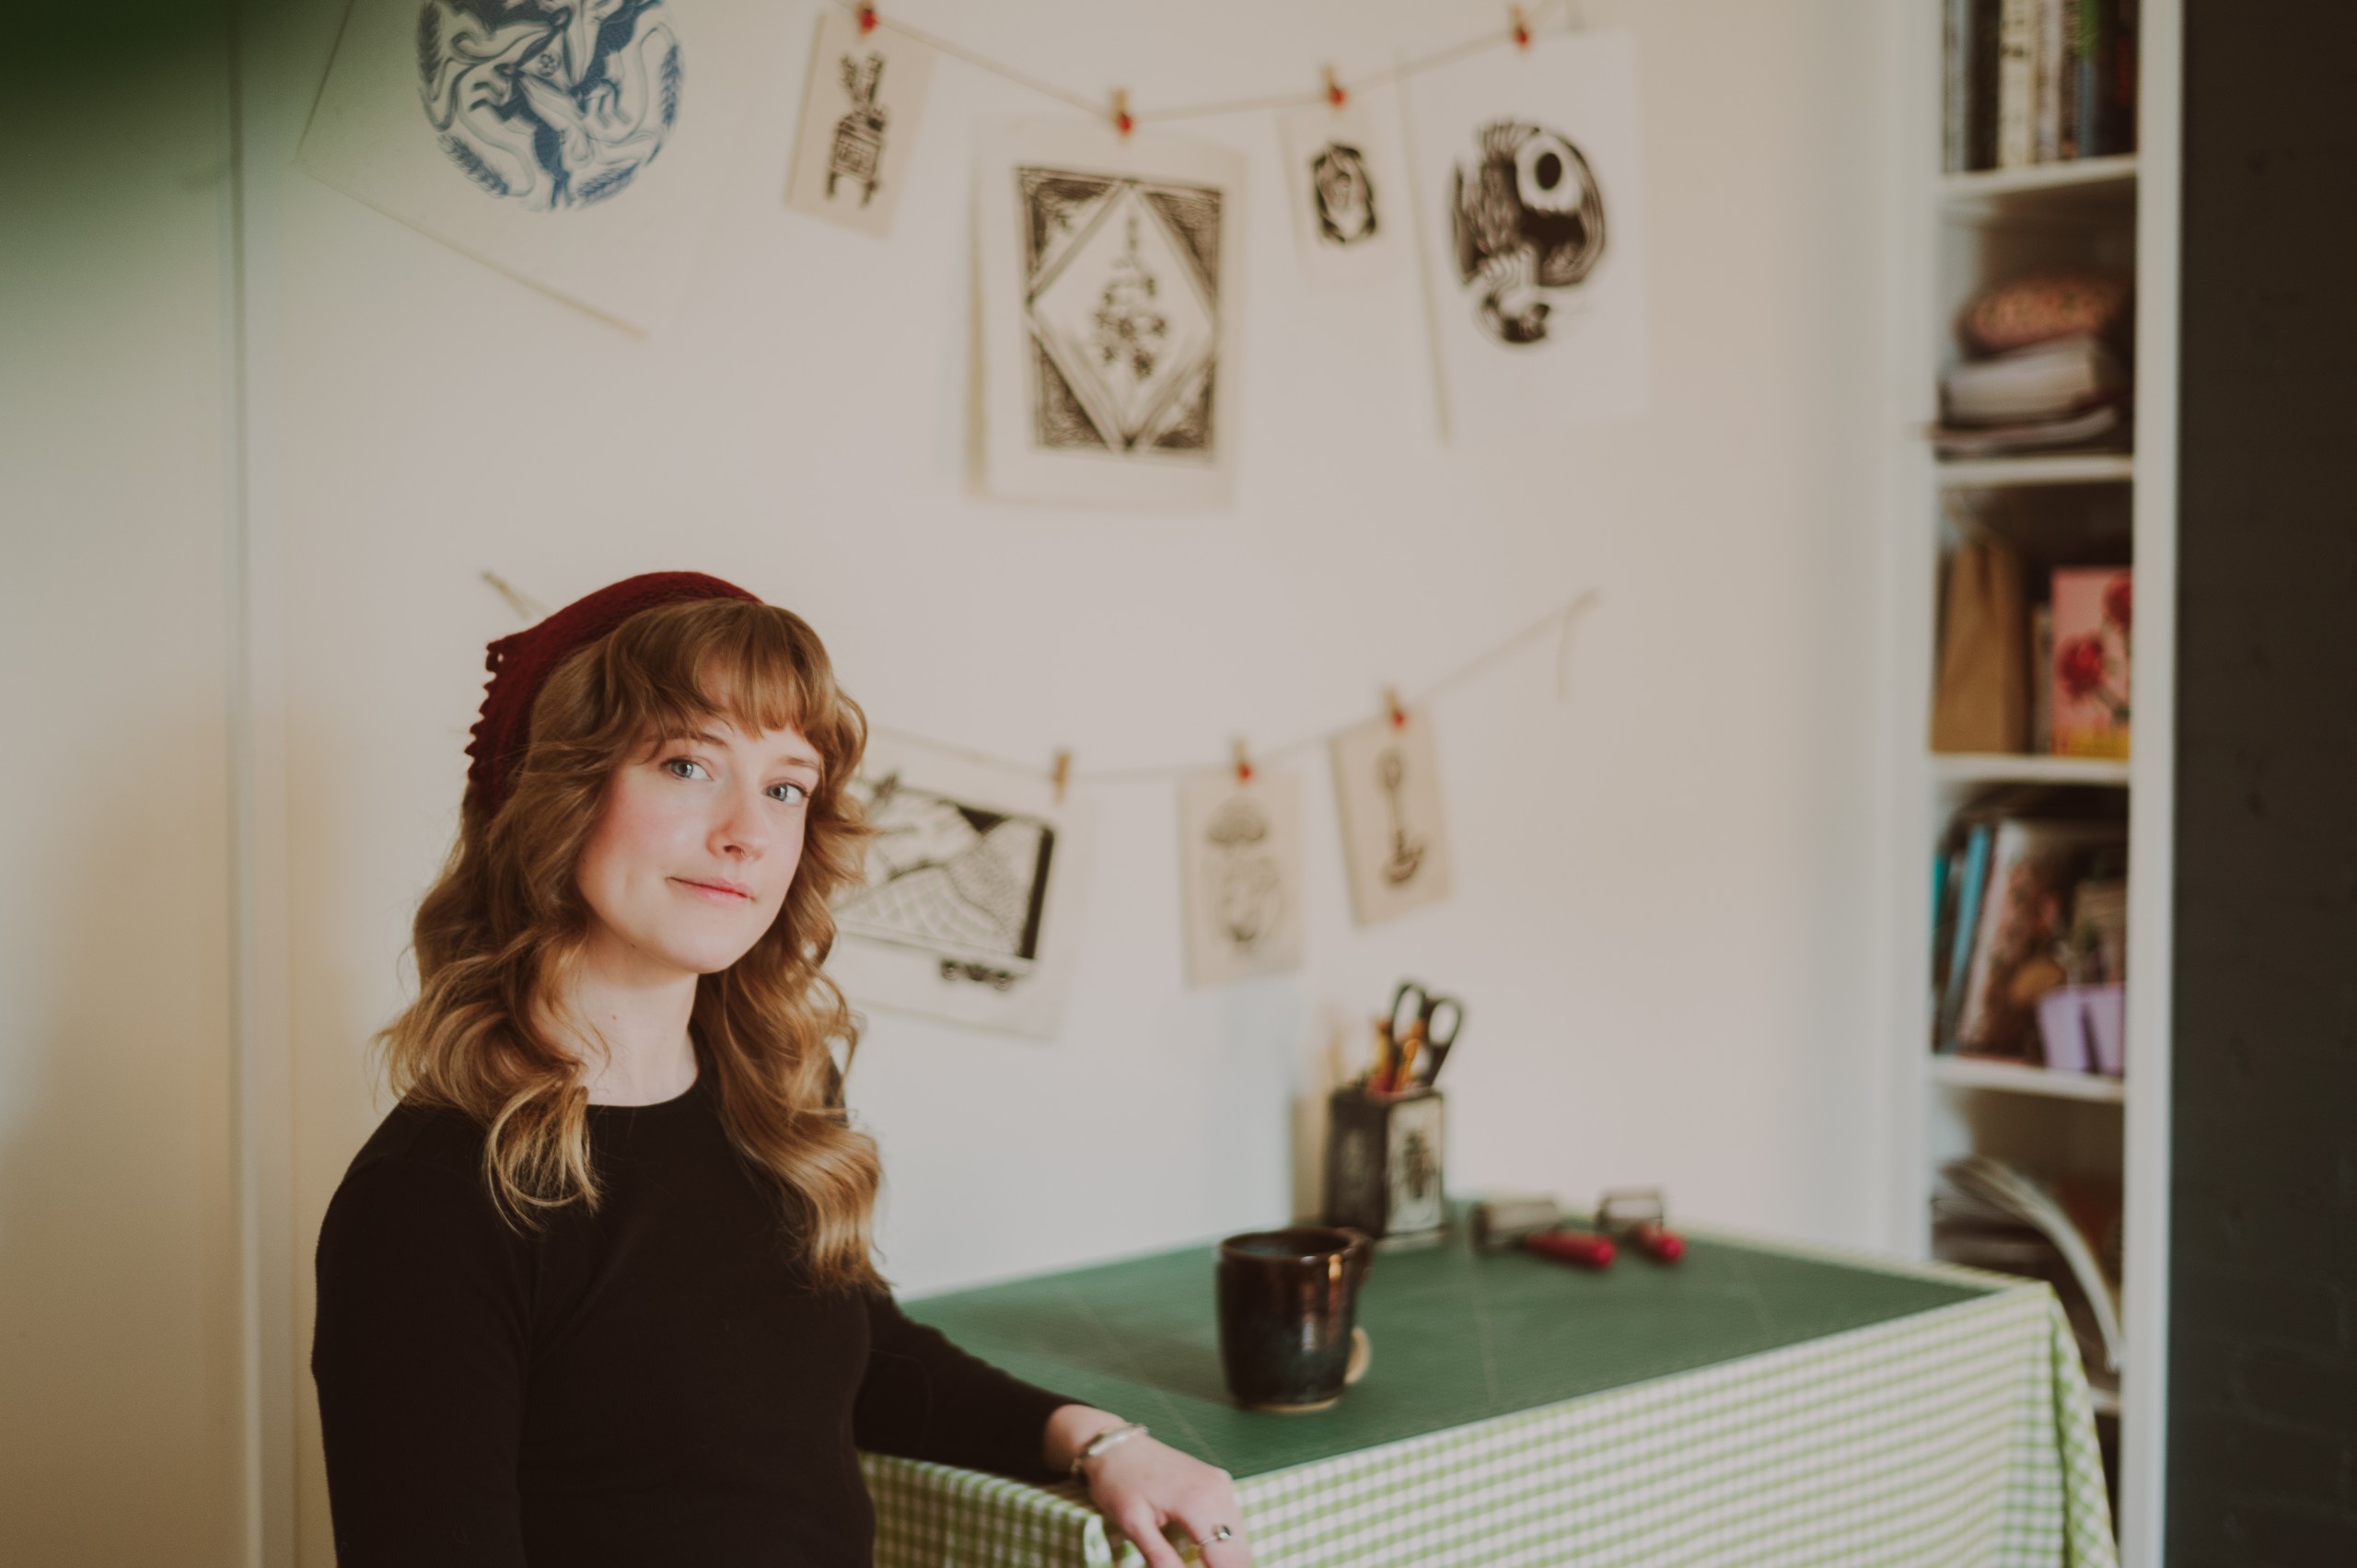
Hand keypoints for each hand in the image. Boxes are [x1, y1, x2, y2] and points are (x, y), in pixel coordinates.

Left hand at [1047, 1407, 1250, 1566]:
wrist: (1116, 1446)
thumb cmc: (1119, 1482)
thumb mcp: (1131, 1523)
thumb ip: (1159, 1556)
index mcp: (1198, 1502)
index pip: (1228, 1558)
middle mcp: (1217, 1490)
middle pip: (1240, 1551)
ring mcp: (1220, 1483)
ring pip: (1239, 1538)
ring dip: (1223, 1558)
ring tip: (1195, 1564)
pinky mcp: (1218, 1482)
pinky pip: (1232, 1521)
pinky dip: (1223, 1541)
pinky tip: (1200, 1549)